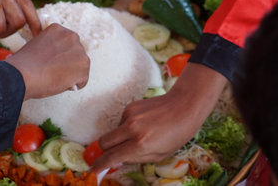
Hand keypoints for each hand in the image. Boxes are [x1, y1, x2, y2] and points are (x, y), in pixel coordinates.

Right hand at [5, 24, 89, 99]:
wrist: (23, 75)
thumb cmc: (24, 65)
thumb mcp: (36, 46)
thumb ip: (49, 48)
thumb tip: (55, 61)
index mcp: (58, 29)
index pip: (65, 44)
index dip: (59, 56)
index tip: (52, 63)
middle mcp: (71, 36)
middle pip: (75, 54)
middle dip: (68, 63)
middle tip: (56, 73)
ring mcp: (79, 51)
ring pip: (80, 67)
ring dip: (72, 74)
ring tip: (56, 79)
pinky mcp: (84, 66)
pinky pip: (82, 80)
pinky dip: (74, 85)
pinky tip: (61, 84)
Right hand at [92, 63, 227, 171]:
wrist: (184, 106)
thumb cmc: (177, 133)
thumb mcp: (159, 155)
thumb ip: (135, 159)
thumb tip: (117, 161)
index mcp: (140, 144)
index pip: (111, 157)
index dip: (99, 166)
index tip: (93, 171)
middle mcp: (131, 129)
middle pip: (103, 142)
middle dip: (104, 150)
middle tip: (112, 154)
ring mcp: (129, 116)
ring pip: (113, 131)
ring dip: (120, 137)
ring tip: (140, 135)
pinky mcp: (130, 106)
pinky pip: (122, 121)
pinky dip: (127, 127)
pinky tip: (143, 125)